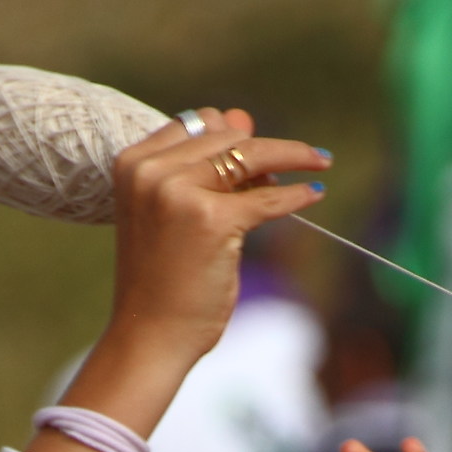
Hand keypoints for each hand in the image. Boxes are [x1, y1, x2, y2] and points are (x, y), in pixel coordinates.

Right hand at [29, 111, 328, 451]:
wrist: (150, 336)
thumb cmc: (163, 281)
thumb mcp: (177, 213)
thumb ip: (205, 166)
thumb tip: (242, 116)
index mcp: (134, 163)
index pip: (198, 124)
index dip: (232, 136)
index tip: (259, 155)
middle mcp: (152, 170)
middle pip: (226, 136)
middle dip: (262, 149)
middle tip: (297, 164)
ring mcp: (179, 192)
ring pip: (249, 156)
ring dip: (291, 156)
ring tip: (318, 163)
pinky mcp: (212, 220)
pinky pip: (266, 198)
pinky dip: (296, 194)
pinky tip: (315, 193)